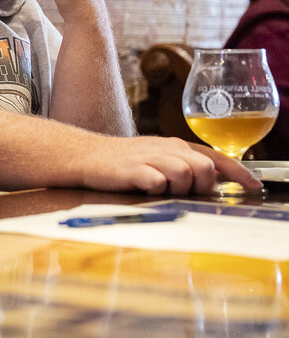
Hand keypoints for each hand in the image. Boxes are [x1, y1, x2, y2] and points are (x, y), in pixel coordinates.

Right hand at [77, 135, 263, 194]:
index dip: (238, 172)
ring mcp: (150, 158)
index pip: (216, 156)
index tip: (253, 186)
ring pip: (185, 174)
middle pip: (205, 167)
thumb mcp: (156, 157)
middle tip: (182, 191)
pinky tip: (144, 187)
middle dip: (201, 184)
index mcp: (175, 145)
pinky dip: (157, 189)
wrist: (85, 156)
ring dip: (178, 188)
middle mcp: (166, 148)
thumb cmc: (122, 161)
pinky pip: (158, 182)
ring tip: (159, 189)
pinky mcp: (133, 170)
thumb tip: (209, 181)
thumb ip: (182, 165)